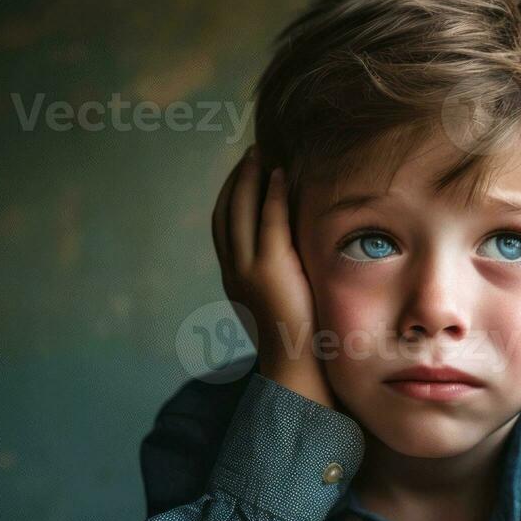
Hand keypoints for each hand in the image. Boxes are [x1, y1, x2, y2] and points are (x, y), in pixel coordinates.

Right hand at [212, 145, 335, 408]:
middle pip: (224, 213)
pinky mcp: (271, 268)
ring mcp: (248, 269)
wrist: (296, 366)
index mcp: (233, 279)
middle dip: (235, 180)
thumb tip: (295, 257)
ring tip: (261, 155)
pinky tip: (279, 175)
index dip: (228, 197)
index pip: (222, 228)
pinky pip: (268, 221)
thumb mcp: (280, 302)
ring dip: (249, 179)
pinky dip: (271, 194)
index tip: (242, 175)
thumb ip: (279, 277)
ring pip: (240, 211)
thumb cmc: (298, 338)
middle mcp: (233, 271)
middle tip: (249, 154)